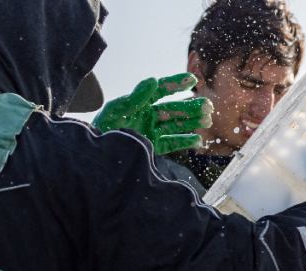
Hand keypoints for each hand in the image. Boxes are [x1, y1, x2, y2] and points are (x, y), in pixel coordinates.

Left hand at [93, 73, 213, 154]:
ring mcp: (151, 131)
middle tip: (208, 106)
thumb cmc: (103, 129)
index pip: (161, 90)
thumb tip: (154, 80)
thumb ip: (136, 96)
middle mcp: (147, 116)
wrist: (97, 155)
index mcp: (139, 103)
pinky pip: (172, 143)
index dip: (176, 84)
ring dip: (192, 122)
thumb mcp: (117, 110)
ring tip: (208, 120)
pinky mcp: (152, 147)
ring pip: (176, 125)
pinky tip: (198, 140)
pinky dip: (185, 142)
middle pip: (173, 109)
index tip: (192, 80)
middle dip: (191, 107)